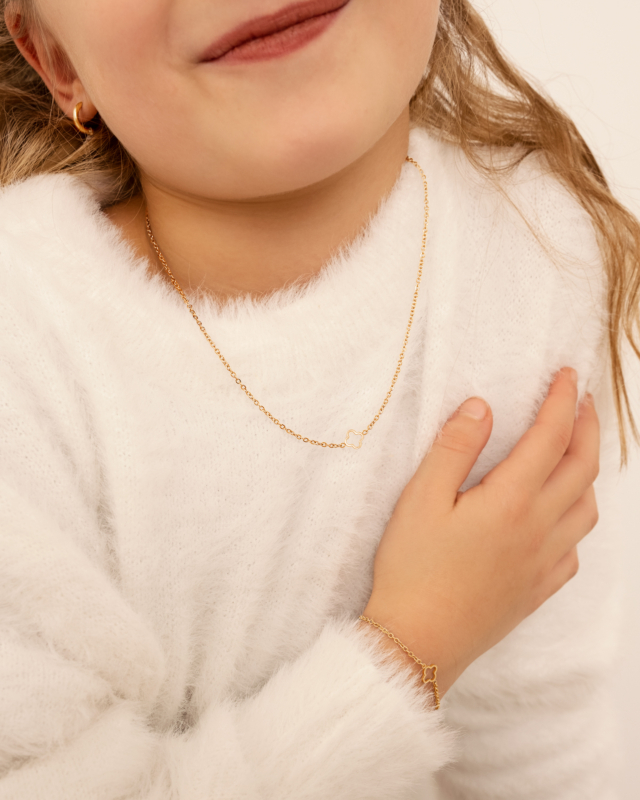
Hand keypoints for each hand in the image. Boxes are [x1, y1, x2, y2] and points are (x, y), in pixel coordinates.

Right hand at [361, 368, 599, 696]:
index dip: (563, 401)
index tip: (567, 375)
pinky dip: (578, 518)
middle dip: (587, 427)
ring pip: (588, 508)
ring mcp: (543, 562)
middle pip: (582, 468)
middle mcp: (538, 529)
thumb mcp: (420, 499)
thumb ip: (455, 449)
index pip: (551, 437)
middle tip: (581, 400)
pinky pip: (576, 546)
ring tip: (574, 452)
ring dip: (588, 471)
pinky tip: (560, 516)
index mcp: (510, 501)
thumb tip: (483, 406)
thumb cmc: (412, 570)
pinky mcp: (538, 589)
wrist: (418, 642)